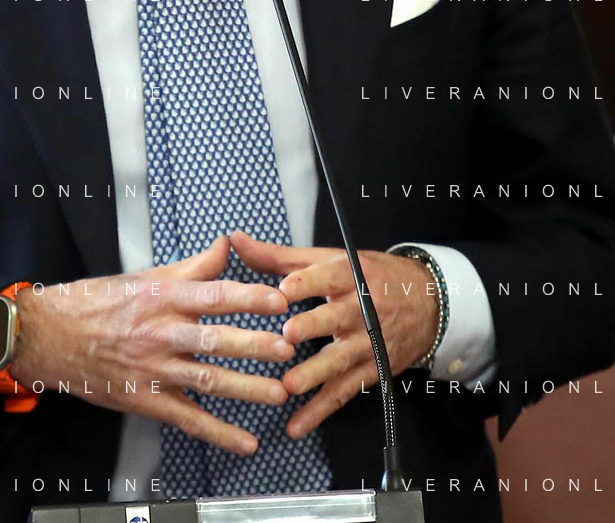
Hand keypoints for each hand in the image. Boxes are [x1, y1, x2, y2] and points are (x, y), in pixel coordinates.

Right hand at [8, 235, 294, 453]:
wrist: (49, 335)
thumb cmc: (97, 302)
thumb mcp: (144, 276)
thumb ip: (192, 266)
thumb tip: (227, 246)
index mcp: (161, 296)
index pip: (212, 295)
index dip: (247, 297)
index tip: (278, 299)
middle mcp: (159, 331)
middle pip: (213, 339)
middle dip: (253, 344)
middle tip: (287, 348)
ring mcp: (152, 368)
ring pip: (205, 379)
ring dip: (245, 388)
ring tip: (278, 392)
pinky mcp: (144, 399)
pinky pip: (186, 418)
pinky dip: (217, 432)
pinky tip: (245, 442)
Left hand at [229, 231, 438, 437]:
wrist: (428, 303)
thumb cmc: (367, 276)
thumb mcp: (330, 259)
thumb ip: (279, 256)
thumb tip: (235, 239)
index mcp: (352, 275)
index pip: (330, 276)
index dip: (307, 282)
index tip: (284, 288)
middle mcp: (364, 309)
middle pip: (337, 318)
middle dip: (313, 326)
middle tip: (287, 334)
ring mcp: (370, 343)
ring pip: (342, 360)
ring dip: (316, 374)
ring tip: (289, 385)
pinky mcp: (372, 371)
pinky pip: (344, 393)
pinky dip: (320, 411)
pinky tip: (296, 424)